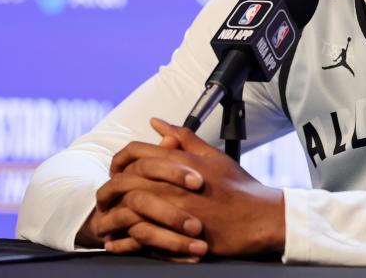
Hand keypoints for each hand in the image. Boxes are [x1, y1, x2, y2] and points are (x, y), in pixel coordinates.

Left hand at [100, 118, 286, 257]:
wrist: (259, 218)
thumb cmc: (238, 187)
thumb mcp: (212, 155)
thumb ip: (183, 137)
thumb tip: (157, 123)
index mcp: (180, 162)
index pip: (136, 152)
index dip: (120, 160)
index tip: (117, 170)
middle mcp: (173, 184)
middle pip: (125, 180)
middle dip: (111, 187)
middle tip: (107, 196)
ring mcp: (173, 211)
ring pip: (128, 208)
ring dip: (113, 214)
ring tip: (109, 220)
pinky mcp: (176, 236)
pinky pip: (139, 237)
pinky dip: (124, 240)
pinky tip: (119, 241)